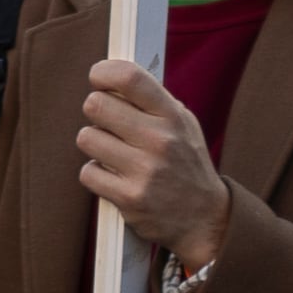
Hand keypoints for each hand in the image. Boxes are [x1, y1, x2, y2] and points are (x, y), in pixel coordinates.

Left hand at [76, 60, 230, 270]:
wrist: (206, 220)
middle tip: (109, 125)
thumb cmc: (185, 163)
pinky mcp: (129, 198)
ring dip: (96, 146)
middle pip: (95, 105)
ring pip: (86, 138)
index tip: (98, 79)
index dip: (103, 72)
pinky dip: (97, 175)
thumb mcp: (182, 125)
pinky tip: (117, 179)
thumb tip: (109, 75)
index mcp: (173, 117)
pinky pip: (88, 172)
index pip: (129, 77)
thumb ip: (150, 100)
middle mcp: (160, 141)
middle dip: (97, 113)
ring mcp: (145, 171)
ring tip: (116, 154)